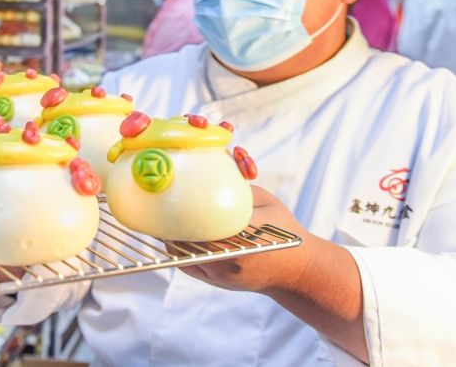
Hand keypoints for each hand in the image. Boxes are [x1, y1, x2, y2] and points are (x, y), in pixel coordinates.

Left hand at [167, 185, 314, 293]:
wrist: (297, 271)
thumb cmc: (283, 230)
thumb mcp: (266, 202)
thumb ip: (239, 189)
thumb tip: (208, 171)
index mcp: (249, 233)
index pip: (210, 220)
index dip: (187, 211)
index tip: (172, 198)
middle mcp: (234, 257)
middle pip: (191, 239)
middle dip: (172, 225)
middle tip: (158, 208)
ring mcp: (225, 274)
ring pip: (185, 255)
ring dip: (170, 238)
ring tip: (159, 220)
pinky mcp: (219, 283)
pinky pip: (189, 266)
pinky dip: (177, 251)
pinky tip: (170, 236)